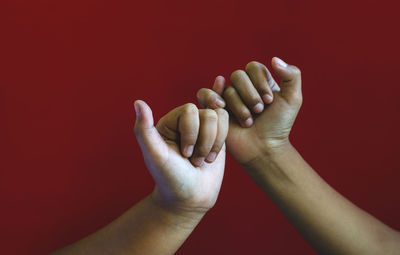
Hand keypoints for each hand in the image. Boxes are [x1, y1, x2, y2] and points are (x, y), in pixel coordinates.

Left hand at [133, 101, 228, 215]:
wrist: (189, 198)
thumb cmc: (170, 178)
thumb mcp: (155, 155)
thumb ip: (144, 129)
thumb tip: (138, 102)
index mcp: (169, 121)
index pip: (189, 111)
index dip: (191, 135)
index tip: (183, 154)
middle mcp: (185, 121)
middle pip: (207, 115)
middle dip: (204, 142)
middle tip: (193, 159)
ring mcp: (202, 126)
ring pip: (219, 117)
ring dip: (212, 144)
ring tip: (202, 159)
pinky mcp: (215, 133)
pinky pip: (226, 121)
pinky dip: (221, 142)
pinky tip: (211, 157)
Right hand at [197, 57, 301, 164]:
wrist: (264, 149)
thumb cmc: (279, 126)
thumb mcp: (293, 99)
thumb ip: (292, 75)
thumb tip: (274, 59)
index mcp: (259, 81)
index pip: (253, 67)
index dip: (260, 82)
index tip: (270, 101)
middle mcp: (242, 88)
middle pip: (238, 76)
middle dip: (250, 95)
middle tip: (259, 111)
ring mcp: (227, 98)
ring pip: (227, 90)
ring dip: (240, 107)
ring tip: (248, 122)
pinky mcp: (214, 109)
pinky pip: (205, 93)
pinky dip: (212, 97)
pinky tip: (222, 106)